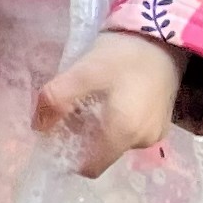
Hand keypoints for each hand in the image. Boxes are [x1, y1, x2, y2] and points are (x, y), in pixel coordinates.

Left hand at [36, 32, 181, 176]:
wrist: (163, 36)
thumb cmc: (122, 54)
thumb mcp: (82, 72)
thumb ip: (56, 99)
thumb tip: (38, 127)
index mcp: (124, 133)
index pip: (90, 167)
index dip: (68, 156)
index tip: (56, 133)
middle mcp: (143, 141)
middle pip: (100, 153)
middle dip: (81, 137)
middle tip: (73, 108)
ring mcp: (155, 134)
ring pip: (115, 143)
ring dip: (99, 128)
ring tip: (93, 100)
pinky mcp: (161, 124)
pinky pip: (130, 133)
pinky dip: (116, 123)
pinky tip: (112, 99)